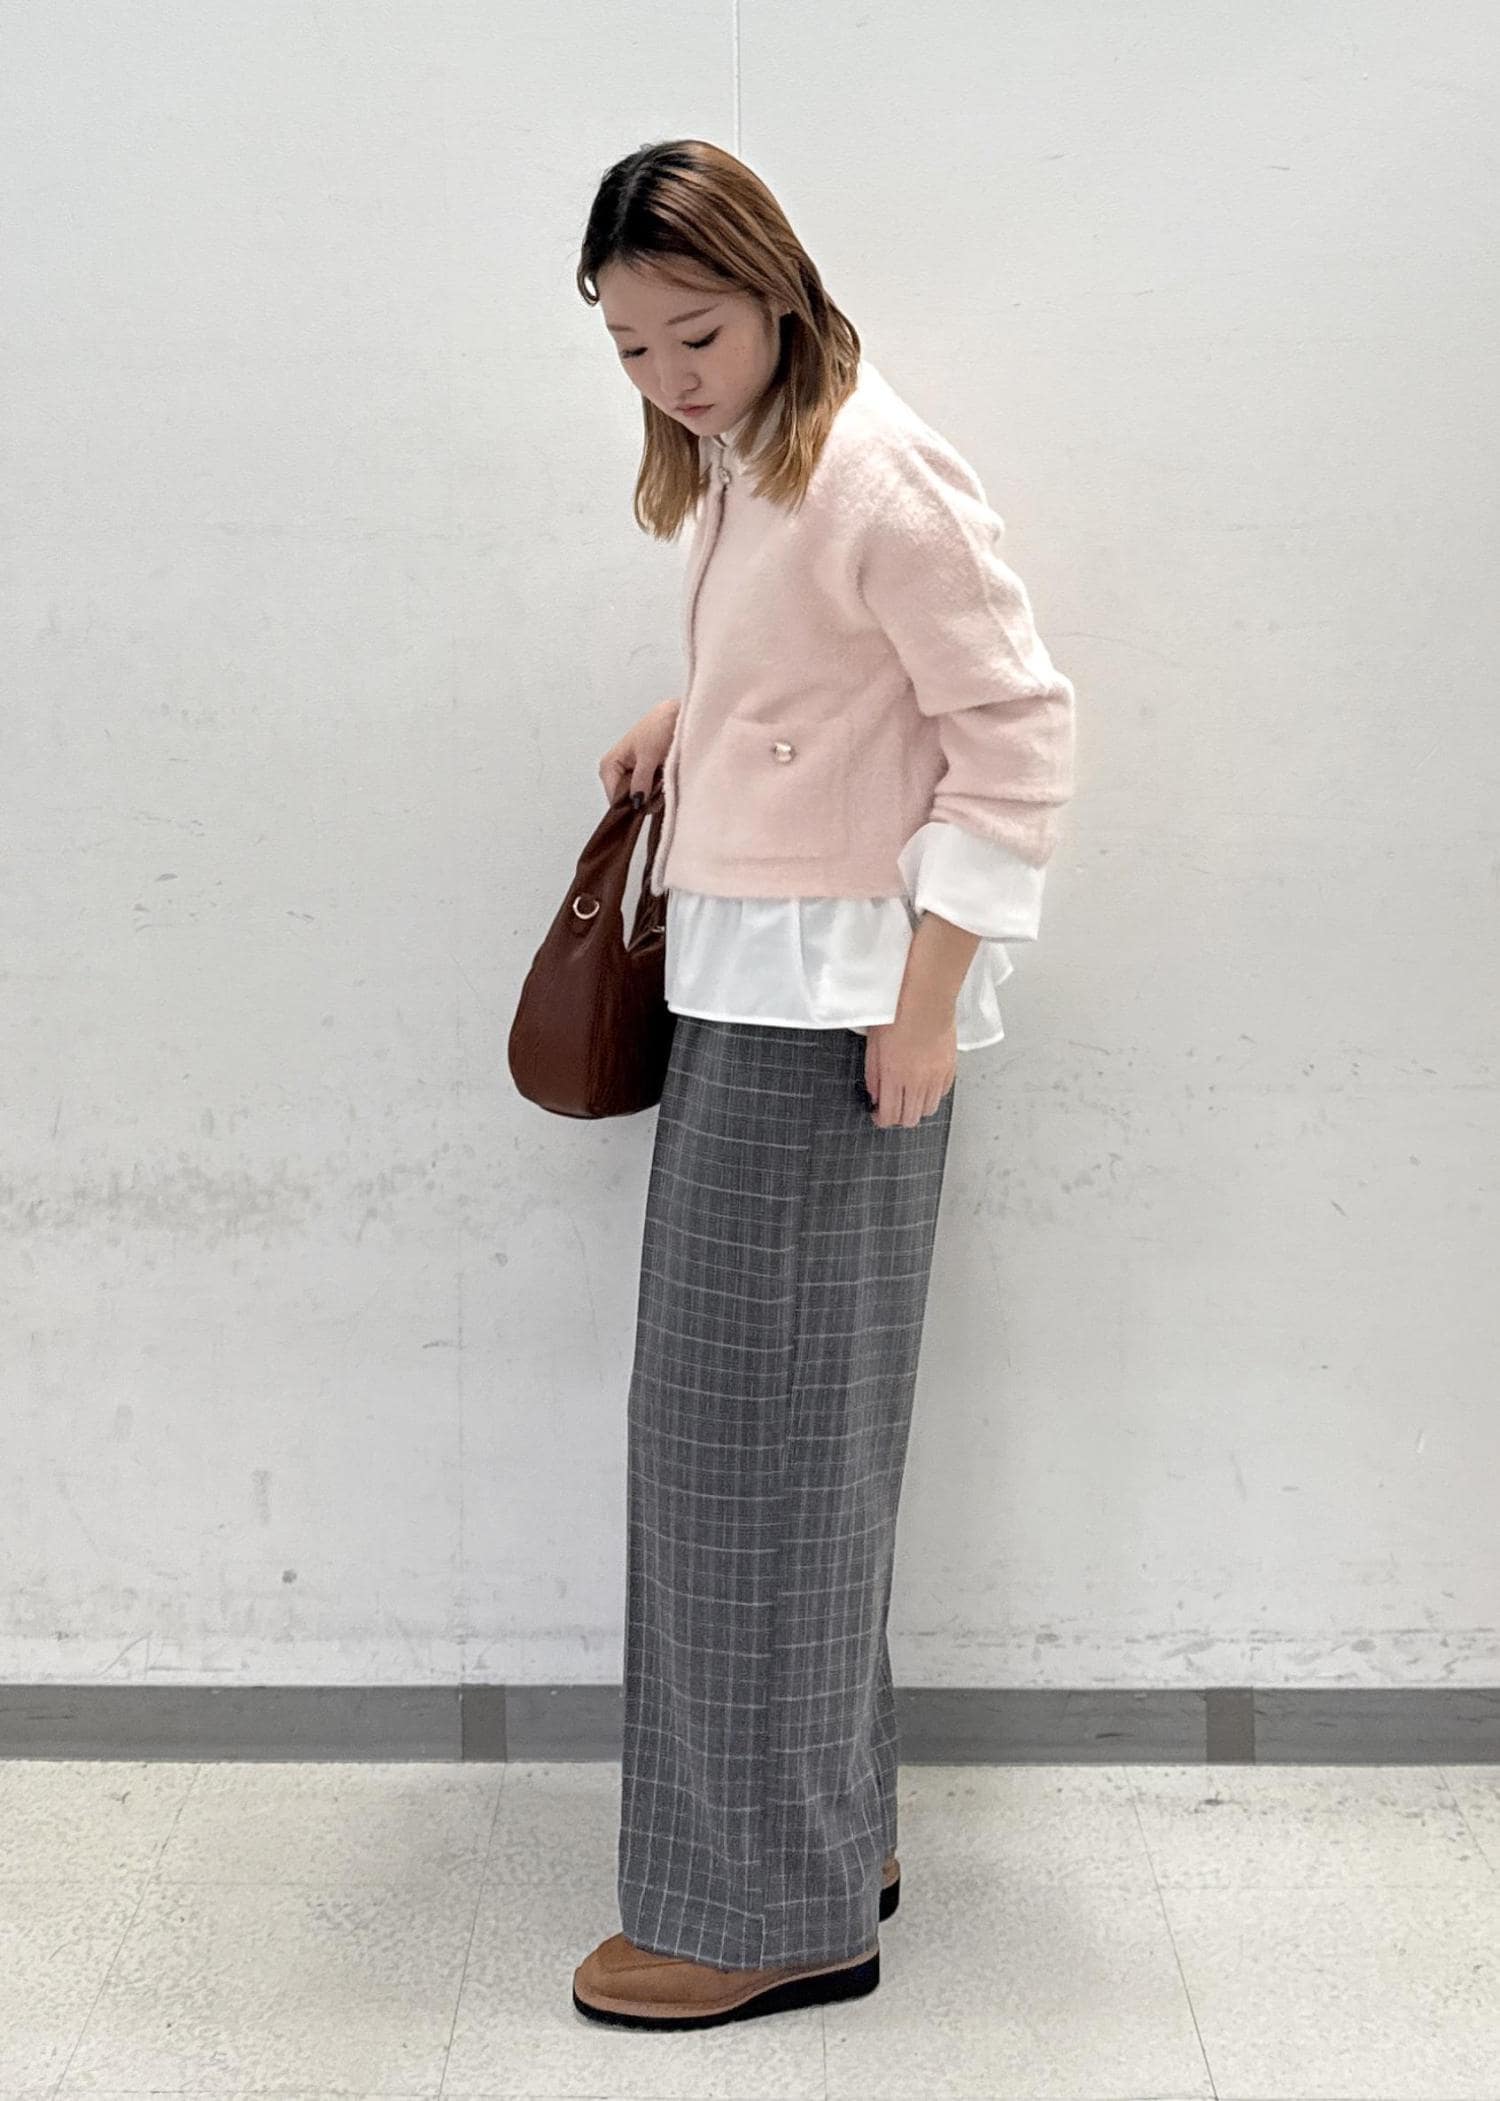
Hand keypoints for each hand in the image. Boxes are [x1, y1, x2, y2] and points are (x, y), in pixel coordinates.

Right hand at [598, 697, 680, 806]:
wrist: (676, 715)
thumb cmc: (659, 727)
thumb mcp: (649, 755)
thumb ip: (641, 780)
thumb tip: (636, 802)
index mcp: (609, 766)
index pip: (614, 800)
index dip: (632, 804)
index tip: (649, 802)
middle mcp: (616, 773)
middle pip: (627, 801)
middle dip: (645, 799)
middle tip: (661, 787)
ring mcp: (630, 775)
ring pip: (640, 798)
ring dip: (654, 796)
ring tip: (665, 779)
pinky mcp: (644, 776)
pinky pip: (648, 793)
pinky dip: (659, 792)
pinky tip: (667, 781)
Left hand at [863, 994, 956, 1127]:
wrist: (926, 1001)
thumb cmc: (898, 1016)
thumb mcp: (873, 1045)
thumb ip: (873, 1076)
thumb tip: (875, 1095)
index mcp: (894, 1077)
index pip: (889, 1115)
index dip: (881, 1119)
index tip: (878, 1114)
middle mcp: (917, 1083)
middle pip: (910, 1119)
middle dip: (898, 1117)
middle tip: (892, 1107)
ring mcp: (936, 1078)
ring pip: (928, 1110)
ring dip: (917, 1107)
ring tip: (910, 1096)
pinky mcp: (950, 1069)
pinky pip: (942, 1093)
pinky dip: (933, 1094)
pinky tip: (925, 1084)